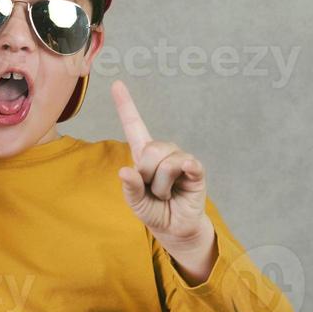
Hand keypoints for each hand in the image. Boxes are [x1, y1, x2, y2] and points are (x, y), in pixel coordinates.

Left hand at [111, 79, 216, 279]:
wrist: (175, 228)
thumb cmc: (153, 210)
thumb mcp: (135, 202)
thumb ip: (130, 188)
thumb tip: (125, 171)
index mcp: (143, 154)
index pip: (134, 125)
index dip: (126, 105)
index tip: (116, 84)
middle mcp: (162, 151)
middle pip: (149, 150)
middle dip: (147, 176)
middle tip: (152, 191)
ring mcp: (180, 158)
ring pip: (165, 164)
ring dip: (161, 187)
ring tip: (165, 195)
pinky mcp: (196, 170)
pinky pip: (189, 164)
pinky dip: (185, 170)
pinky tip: (185, 175)